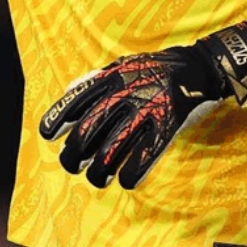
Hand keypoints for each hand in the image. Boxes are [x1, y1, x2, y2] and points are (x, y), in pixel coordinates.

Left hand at [38, 20, 246, 189]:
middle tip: (72, 165)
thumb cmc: (156, 70)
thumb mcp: (124, 66)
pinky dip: (133, 171)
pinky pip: (146, 153)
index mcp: (112, 77)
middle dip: (75, 152)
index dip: (58, 117)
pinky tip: (126, 181)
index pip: (77, 99)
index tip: (46, 135)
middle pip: (89, 129)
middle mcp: (125, 92)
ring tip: (96, 180)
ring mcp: (147, 107)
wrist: (200, 65)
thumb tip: (67, 93)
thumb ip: (96, 79)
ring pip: (114, 147)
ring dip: (100, 170)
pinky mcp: (168, 122)